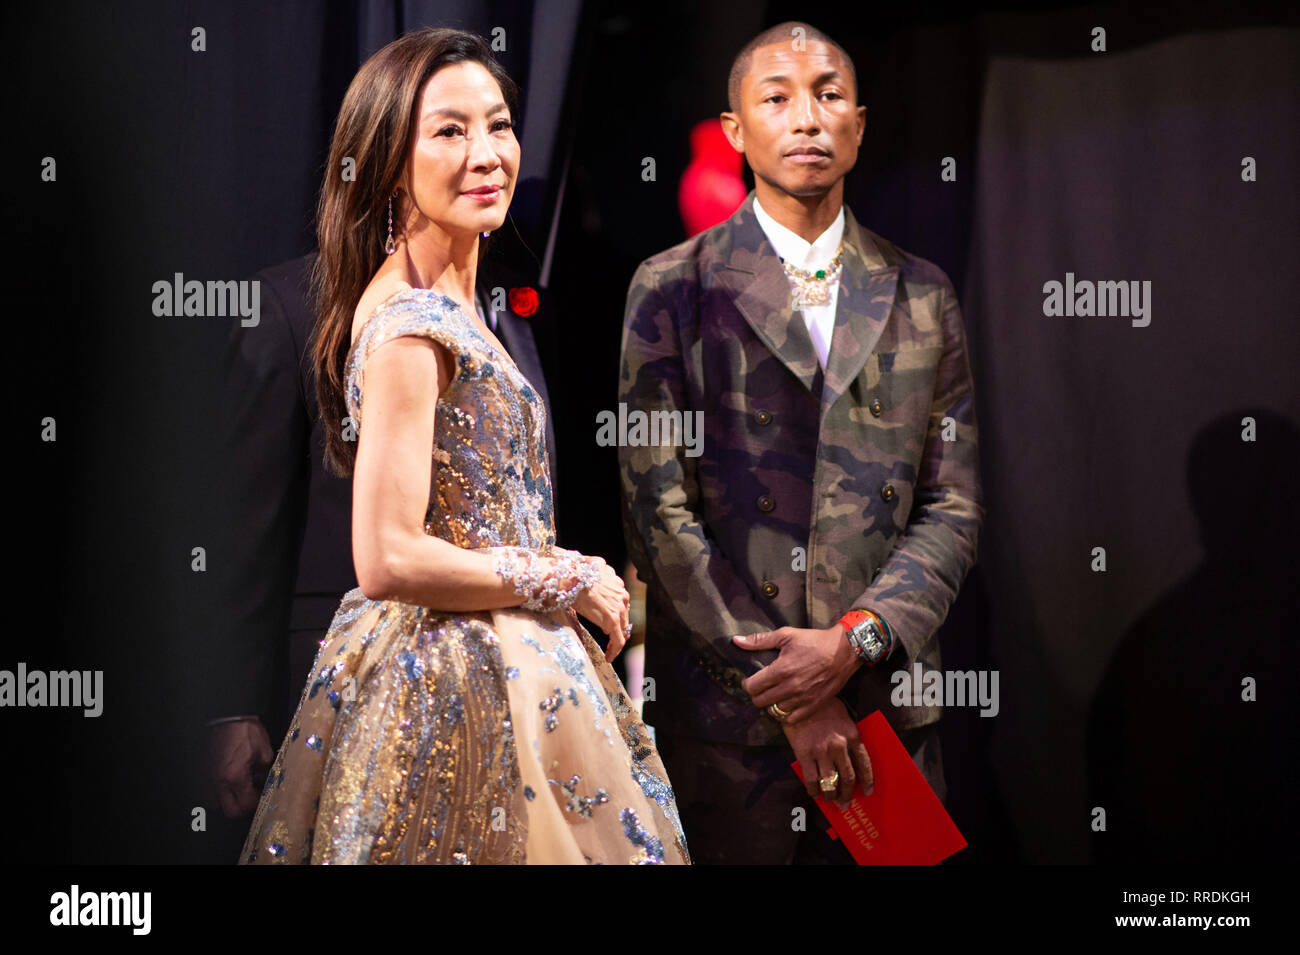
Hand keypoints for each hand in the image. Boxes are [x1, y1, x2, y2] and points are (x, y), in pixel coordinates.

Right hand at [206, 719, 272, 817]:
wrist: (229, 717)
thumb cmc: (246, 731)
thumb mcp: (264, 751)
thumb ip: (265, 771)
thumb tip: (266, 783)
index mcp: (236, 776)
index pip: (246, 804)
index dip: (257, 804)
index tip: (262, 797)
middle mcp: (219, 781)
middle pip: (229, 812)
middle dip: (243, 808)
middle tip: (251, 797)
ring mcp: (209, 778)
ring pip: (215, 804)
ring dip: (228, 802)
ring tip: (238, 791)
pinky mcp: (204, 772)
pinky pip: (209, 791)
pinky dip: (218, 793)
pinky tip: (228, 784)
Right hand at [571, 558, 630, 661]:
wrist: (571, 578)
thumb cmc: (574, 573)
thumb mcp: (588, 569)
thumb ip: (596, 572)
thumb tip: (594, 568)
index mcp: (616, 582)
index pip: (620, 602)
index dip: (615, 613)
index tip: (607, 622)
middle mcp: (622, 594)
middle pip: (623, 615)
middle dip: (617, 627)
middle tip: (609, 639)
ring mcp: (618, 607)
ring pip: (622, 629)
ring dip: (616, 640)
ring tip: (609, 651)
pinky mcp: (612, 620)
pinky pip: (618, 640)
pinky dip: (614, 650)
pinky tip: (608, 657)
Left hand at [733, 625, 859, 722]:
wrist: (844, 651)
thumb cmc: (814, 641)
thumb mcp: (786, 635)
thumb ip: (760, 640)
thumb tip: (737, 641)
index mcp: (781, 669)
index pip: (752, 687)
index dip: (747, 684)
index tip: (751, 680)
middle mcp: (790, 687)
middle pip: (760, 701)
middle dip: (757, 694)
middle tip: (761, 688)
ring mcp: (803, 699)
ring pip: (775, 711)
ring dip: (771, 704)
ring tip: (774, 695)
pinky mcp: (814, 706)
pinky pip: (792, 719)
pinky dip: (786, 714)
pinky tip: (787, 703)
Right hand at [780, 697, 872, 808]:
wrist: (796, 698)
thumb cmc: (821, 705)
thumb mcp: (843, 716)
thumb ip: (849, 735)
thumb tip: (850, 756)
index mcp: (852, 735)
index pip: (864, 764)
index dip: (867, 781)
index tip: (868, 791)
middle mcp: (839, 746)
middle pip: (848, 777)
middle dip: (848, 793)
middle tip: (846, 802)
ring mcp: (822, 752)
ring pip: (831, 782)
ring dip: (831, 795)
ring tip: (831, 800)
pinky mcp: (805, 754)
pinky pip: (811, 780)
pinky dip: (814, 790)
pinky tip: (814, 793)